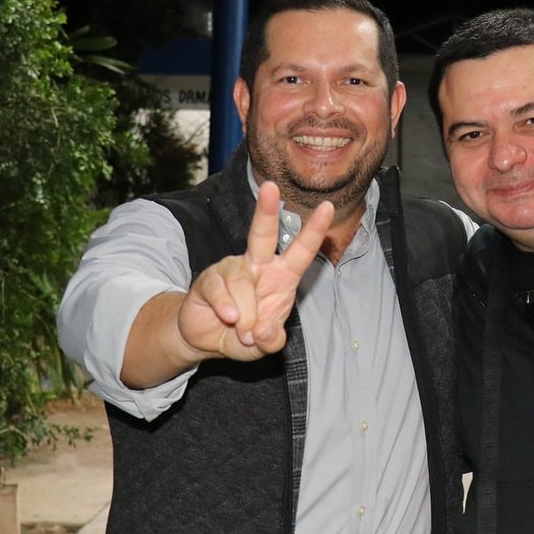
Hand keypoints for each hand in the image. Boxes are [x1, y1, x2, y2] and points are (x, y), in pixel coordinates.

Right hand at [176, 182, 333, 360]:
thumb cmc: (242, 335)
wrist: (205, 339)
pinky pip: (220, 291)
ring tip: (242, 329)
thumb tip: (265, 330)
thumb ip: (271, 341)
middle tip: (270, 188)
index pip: (301, 251)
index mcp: (280, 277)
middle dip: (266, 211)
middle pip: (262, 234)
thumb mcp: (263, 345)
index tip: (328, 206)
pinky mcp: (209, 278)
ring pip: (243, 282)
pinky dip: (227, 309)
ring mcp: (232, 269)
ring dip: (245, 313)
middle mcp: (257, 266)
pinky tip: (228, 318)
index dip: (314, 230)